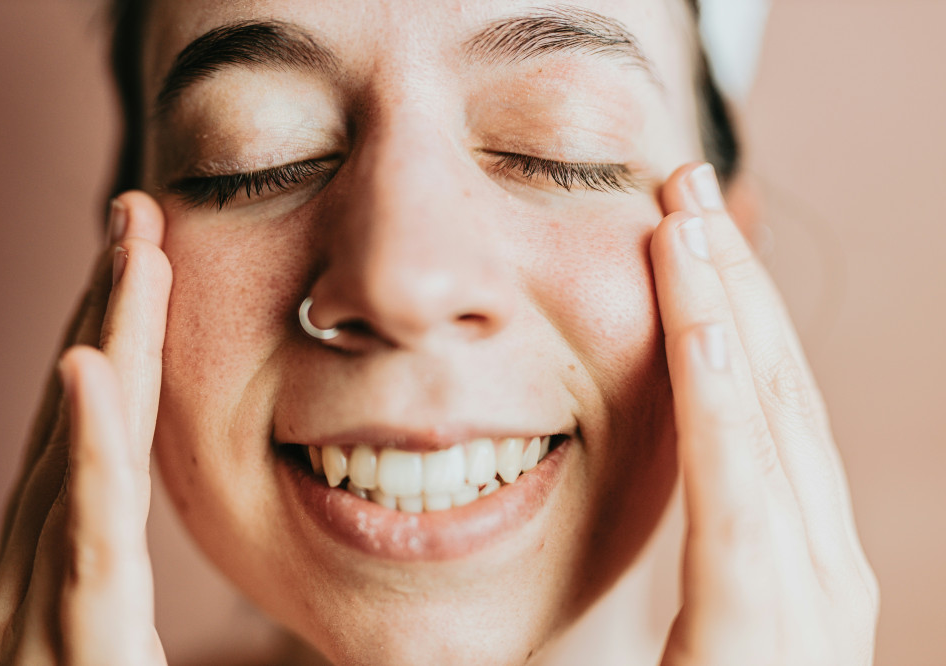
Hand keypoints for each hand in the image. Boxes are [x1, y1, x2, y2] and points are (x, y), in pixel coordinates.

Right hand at [0, 193, 172, 664]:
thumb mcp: (110, 665)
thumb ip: (114, 602)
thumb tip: (131, 534)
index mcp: (47, 589)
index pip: (85, 448)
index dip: (109, 350)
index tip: (137, 264)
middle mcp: (23, 589)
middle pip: (77, 428)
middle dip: (104, 315)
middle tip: (135, 216)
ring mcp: (28, 622)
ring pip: (78, 460)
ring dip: (106, 346)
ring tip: (131, 250)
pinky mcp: (67, 653)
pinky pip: (83, 541)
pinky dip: (87, 452)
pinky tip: (87, 368)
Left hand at [651, 164, 878, 664]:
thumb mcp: (690, 618)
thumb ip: (690, 535)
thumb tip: (646, 445)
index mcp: (794, 558)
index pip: (763, 406)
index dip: (730, 310)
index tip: (684, 230)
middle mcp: (820, 566)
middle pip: (775, 395)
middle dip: (732, 286)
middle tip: (684, 187)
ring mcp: (813, 601)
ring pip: (770, 426)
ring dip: (729, 314)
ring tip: (687, 221)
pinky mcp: (774, 635)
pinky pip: (745, 504)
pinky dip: (726, 411)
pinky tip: (701, 331)